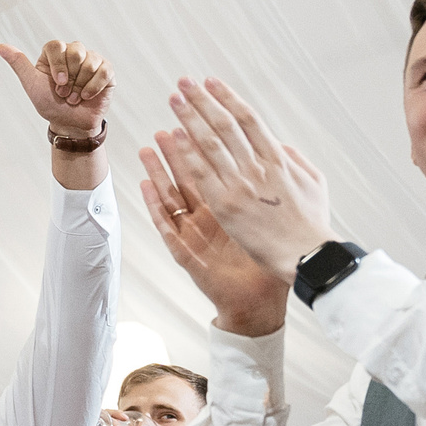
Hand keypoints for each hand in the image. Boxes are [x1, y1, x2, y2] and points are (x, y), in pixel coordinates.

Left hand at [0, 39, 112, 142]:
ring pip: (90, 61)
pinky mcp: (106, 70)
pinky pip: (104, 70)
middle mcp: (74, 52)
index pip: (56, 46)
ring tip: (75, 97)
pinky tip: (87, 96)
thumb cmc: (50, 104)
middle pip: (75, 51)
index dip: (57, 65)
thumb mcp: (32, 84)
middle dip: (70, 78)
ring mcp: (92, 60)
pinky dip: (94, 87)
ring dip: (80, 85)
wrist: (70, 124)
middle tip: (64, 93)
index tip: (57, 83)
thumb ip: (19, 64)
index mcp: (54, 54)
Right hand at [140, 143, 290, 334]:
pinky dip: (156, 208)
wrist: (261, 303)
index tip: (196, 122)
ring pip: (171, 199)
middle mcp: (207, 220)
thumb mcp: (273, 221)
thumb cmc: (268, 265)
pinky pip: (168, 229)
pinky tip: (145, 188)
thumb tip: (281, 161)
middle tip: (164, 127)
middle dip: (177, 152)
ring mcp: (195, 236)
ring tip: (146, 150)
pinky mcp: (188, 256)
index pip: (214, 172)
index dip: (204, 147)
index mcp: (228, 209)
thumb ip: (271, 193)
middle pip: (188, 179)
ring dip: (158, 173)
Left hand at [152, 77, 332, 281]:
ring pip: (209, 144)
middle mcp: (257, 166)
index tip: (211, 82)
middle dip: (202, 101)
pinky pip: (201, 174)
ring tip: (174, 100)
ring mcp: (240, 185)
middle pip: (224, 125)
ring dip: (189, 119)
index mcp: (278, 158)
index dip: (227, 98)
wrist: (306, 255)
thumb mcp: (313, 181)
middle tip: (184, 82)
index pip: (248, 118)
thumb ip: (294, 158)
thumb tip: (278, 142)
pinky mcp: (226, 206)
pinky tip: (173, 137)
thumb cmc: (312, 221)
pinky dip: (187, 153)